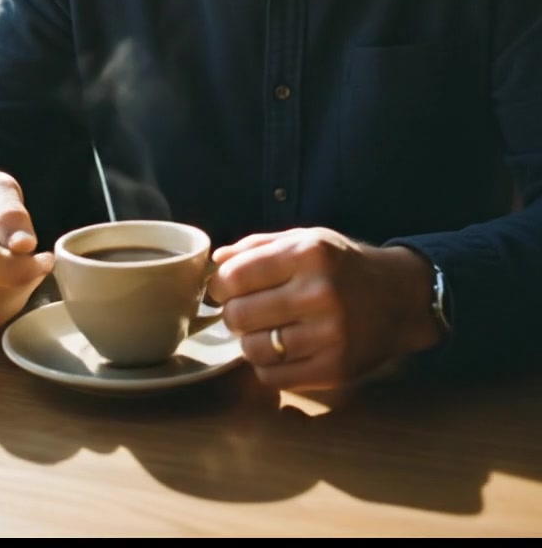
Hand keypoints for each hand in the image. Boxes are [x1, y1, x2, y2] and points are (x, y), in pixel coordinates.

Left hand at [207, 228, 441, 390]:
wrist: (401, 298)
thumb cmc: (345, 265)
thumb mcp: (307, 239)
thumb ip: (258, 246)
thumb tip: (216, 261)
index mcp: (309, 253)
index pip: (236, 275)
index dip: (220, 284)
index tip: (224, 287)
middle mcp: (320, 293)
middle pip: (239, 315)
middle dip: (232, 313)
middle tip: (243, 310)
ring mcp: (329, 335)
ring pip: (253, 349)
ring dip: (248, 341)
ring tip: (262, 330)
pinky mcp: (335, 369)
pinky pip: (273, 377)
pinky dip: (266, 365)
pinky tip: (280, 349)